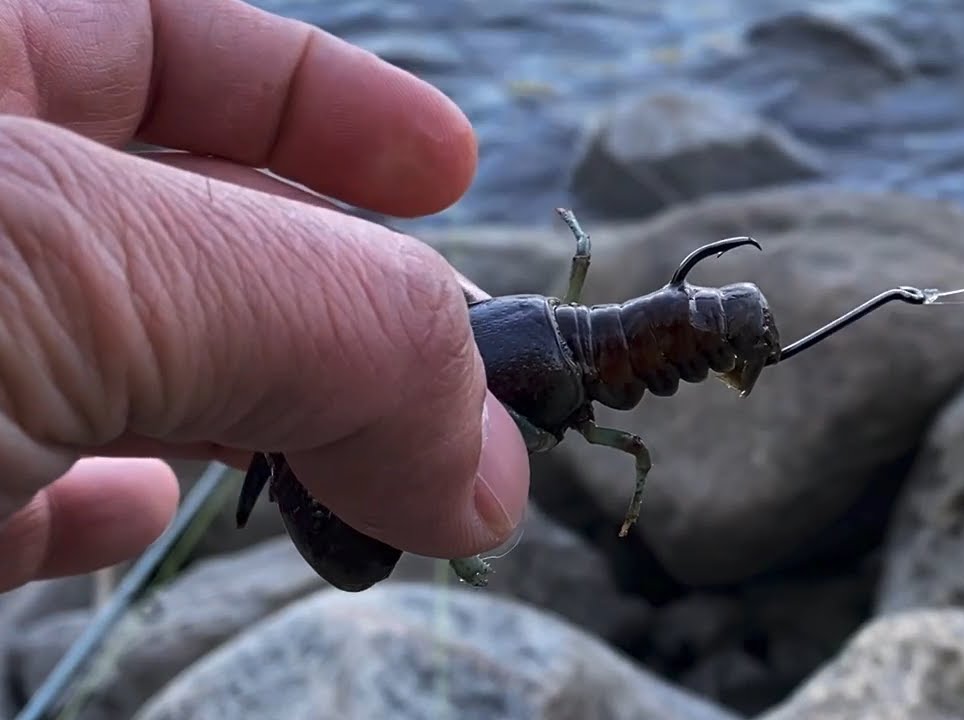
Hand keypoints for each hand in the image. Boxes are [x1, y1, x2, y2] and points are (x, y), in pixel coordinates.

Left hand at [0, 0, 529, 592]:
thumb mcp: (91, 273)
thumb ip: (330, 329)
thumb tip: (491, 470)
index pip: (162, 27)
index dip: (324, 95)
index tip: (447, 171)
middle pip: (168, 213)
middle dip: (322, 295)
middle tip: (446, 381)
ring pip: (107, 351)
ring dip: (240, 411)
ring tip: (350, 469)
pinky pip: (10, 472)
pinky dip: (99, 495)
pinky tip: (139, 513)